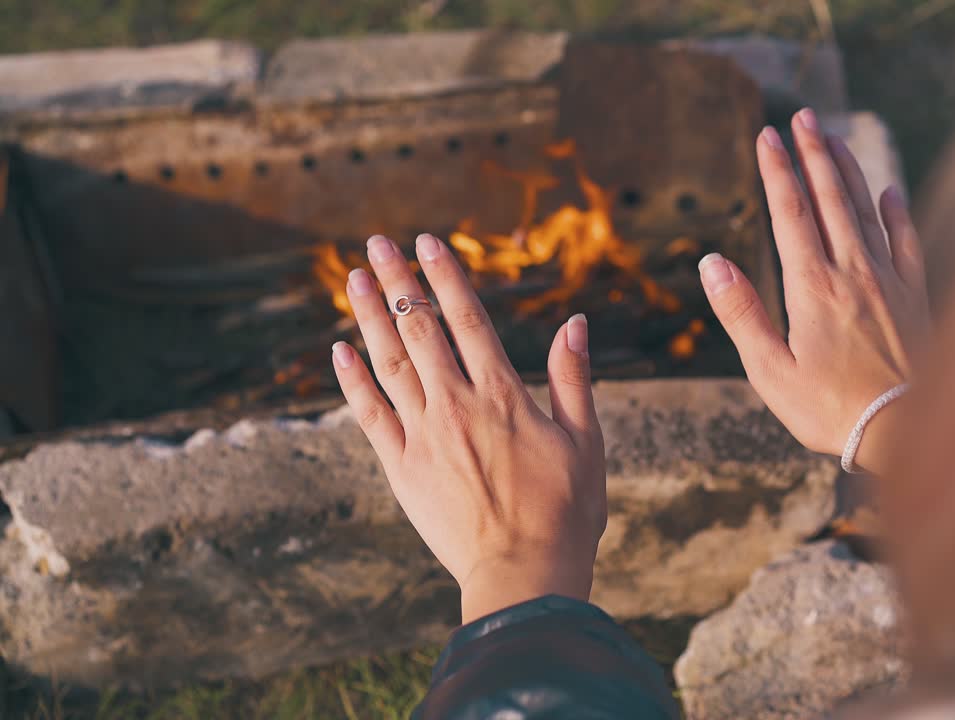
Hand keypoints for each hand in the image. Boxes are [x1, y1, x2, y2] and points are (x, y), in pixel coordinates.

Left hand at [332, 233, 605, 622]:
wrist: (523, 573)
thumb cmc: (566, 510)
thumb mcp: (585, 440)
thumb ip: (574, 377)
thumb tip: (575, 321)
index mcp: (505, 395)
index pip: (468, 320)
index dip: (445, 277)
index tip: (427, 242)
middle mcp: (458, 405)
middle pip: (420, 330)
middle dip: (398, 282)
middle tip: (377, 244)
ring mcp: (425, 435)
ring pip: (389, 362)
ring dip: (370, 317)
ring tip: (354, 278)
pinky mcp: (402, 467)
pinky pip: (370, 414)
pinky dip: (352, 380)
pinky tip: (339, 350)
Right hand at [699, 108, 930, 474]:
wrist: (906, 432)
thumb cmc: (830, 410)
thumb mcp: (771, 371)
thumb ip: (741, 314)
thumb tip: (712, 263)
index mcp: (812, 287)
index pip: (790, 212)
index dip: (777, 171)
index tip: (766, 135)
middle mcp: (852, 272)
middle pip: (830, 198)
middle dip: (813, 153)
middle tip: (801, 117)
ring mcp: (889, 281)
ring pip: (866, 211)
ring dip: (848, 171)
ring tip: (833, 139)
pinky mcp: (915, 298)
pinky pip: (907, 242)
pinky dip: (897, 213)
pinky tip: (889, 193)